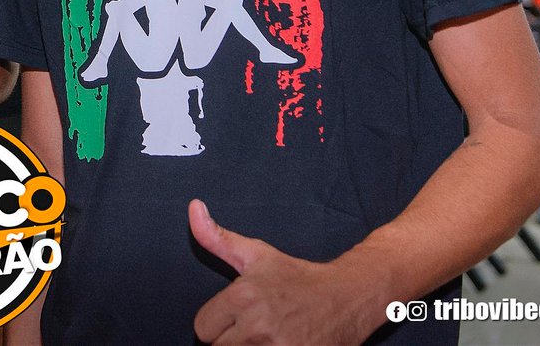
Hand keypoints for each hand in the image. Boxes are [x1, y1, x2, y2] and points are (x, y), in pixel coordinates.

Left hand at [189, 200, 385, 345]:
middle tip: (253, 326)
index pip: (202, 328)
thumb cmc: (298, 277)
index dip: (216, 322)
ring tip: (265, 336)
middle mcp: (258, 326)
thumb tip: (193, 208)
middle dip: (230, 339)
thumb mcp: (255, 254)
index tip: (235, 316)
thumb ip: (217, 238)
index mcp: (243, 297)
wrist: (347, 297)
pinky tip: (279, 343)